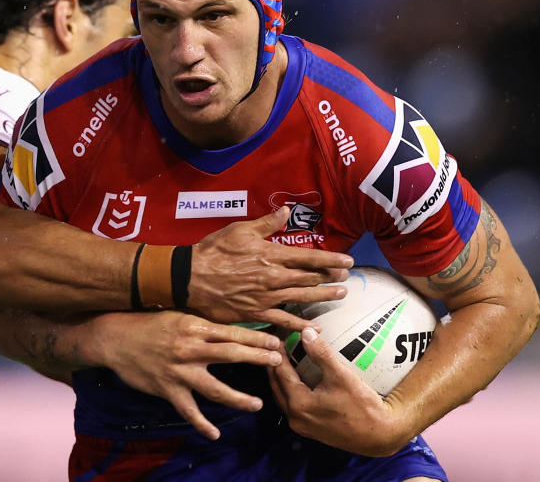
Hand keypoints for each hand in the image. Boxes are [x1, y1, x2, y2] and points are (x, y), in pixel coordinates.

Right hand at [91, 310, 282, 440]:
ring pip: (216, 389)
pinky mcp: (168, 390)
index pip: (233, 333)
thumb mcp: (178, 315)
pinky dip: (202, 424)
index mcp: (195, 327)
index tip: (276, 341)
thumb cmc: (148, 322)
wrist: (116, 338)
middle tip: (279, 363)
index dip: (257, 338)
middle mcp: (190, 349)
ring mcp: (180, 372)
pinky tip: (215, 433)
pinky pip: (189, 411)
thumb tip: (230, 328)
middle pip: (232, 355)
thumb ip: (203, 324)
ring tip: (258, 405)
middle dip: (258, 359)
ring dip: (239, 398)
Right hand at [188, 207, 352, 324]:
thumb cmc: (213, 251)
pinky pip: (284, 320)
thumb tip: (286, 211)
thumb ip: (266, 223)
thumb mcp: (239, 230)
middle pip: (310, 277)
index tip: (348, 260)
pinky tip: (314, 327)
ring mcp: (266, 297)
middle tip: (347, 277)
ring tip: (340, 295)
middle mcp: (273, 277)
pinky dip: (300, 324)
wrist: (191, 278)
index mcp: (270, 254)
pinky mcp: (256, 312)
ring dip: (323, 296)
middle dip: (331, 277)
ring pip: (302, 297)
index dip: (330, 259)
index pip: (308, 257)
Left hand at [266, 327, 410, 455]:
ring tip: (283, 362)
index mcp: (299, 404)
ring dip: (282, 380)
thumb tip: (306, 332)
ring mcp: (303, 426)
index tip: (278, 338)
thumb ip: (321, 354)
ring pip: (284, 398)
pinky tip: (298, 381)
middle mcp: (295, 418)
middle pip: (277, 386)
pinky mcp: (311, 430)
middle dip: (275, 367)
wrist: (381, 435)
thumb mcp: (341, 376)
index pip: (281, 373)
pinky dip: (291, 391)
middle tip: (276, 348)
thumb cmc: (362, 406)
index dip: (278, 354)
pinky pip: (293, 406)